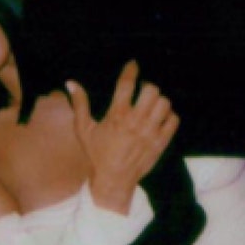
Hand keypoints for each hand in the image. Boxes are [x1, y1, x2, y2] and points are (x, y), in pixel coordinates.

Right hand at [66, 61, 178, 213]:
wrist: (114, 180)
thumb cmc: (97, 154)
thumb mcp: (84, 129)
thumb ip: (79, 104)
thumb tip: (70, 82)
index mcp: (117, 115)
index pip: (127, 84)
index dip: (131, 70)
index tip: (133, 64)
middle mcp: (136, 122)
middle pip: (151, 90)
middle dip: (147, 87)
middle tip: (142, 92)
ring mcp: (151, 132)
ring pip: (164, 103)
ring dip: (158, 101)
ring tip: (151, 105)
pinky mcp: (161, 142)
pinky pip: (173, 120)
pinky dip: (168, 116)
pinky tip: (159, 119)